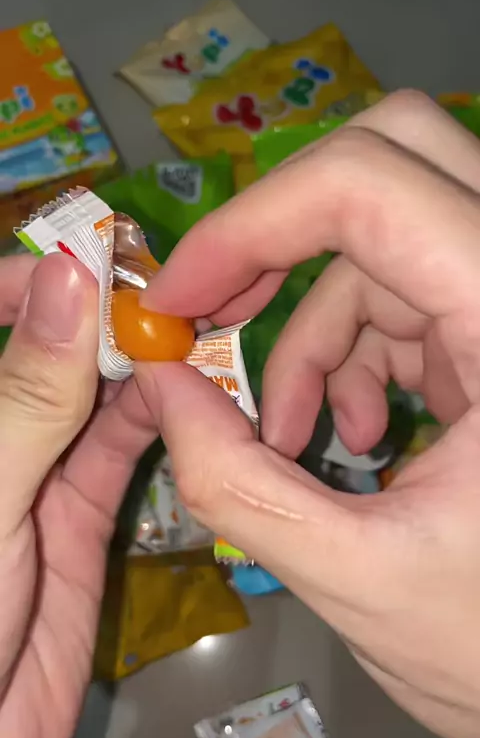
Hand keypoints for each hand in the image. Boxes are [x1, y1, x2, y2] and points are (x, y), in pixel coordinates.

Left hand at [0, 254, 160, 737]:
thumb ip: (26, 394)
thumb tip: (69, 275)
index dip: (36, 277)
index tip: (102, 261)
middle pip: (48, 349)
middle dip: (103, 318)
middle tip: (172, 295)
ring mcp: (36, 473)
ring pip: (92, 398)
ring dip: (139, 368)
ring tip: (196, 338)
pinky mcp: (78, 516)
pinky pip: (119, 454)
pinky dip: (156, 423)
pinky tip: (193, 399)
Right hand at [140, 91, 479, 737]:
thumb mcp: (360, 578)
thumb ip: (238, 485)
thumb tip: (160, 387)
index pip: (374, 185)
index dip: (253, 223)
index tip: (177, 299)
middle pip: (393, 159)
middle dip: (282, 233)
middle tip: (213, 310)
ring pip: (385, 243)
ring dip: (314, 331)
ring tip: (290, 437)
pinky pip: (403, 296)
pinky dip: (350, 353)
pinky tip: (351, 434)